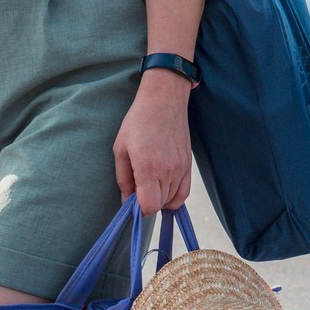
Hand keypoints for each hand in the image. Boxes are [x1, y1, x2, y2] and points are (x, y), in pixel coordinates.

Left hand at [114, 78, 193, 215]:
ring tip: (149, 184)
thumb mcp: (120, 149)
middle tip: (137, 189)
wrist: (164, 101)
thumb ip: (123, 179)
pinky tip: (163, 188)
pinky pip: (184, 193)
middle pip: (160, 205)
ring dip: (159, 198)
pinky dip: (173, 197)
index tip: (131, 200)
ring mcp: (181, 169)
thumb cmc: (138, 122)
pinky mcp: (188, 165)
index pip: (149, 206)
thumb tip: (126, 202)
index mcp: (148, 167)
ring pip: (172, 201)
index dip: (138, 209)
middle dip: (146, 203)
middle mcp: (167, 171)